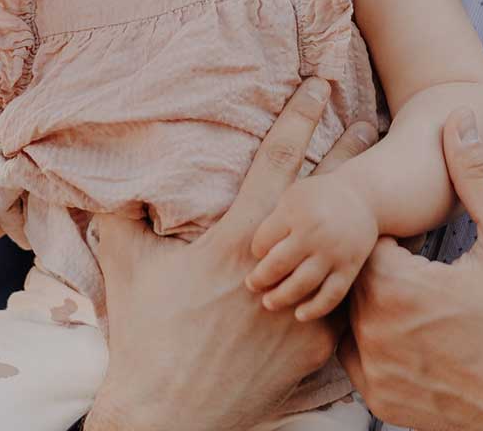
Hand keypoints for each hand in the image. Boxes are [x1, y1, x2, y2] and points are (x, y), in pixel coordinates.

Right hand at [84, 80, 376, 430]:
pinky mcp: (316, 345)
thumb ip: (123, 215)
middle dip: (348, 153)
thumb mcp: (128, 267)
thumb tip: (109, 177)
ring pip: (344, 248)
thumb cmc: (144, 336)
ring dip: (358, 218)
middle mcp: (277, 265)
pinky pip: (340, 307)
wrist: (167, 414)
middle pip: (324, 193)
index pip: (275, 160)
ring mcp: (302, 305)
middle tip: (368, 124)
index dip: (299, 116)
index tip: (320, 85)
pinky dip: (349, 285)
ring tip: (373, 196)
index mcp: (236, 238)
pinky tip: (369, 264)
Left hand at [247, 171, 378, 319]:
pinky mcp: (349, 268)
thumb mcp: (291, 196)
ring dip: (282, 297)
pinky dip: (315, 309)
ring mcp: (334, 252)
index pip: (263, 241)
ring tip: (268, 303)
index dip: (256, 251)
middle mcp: (315, 232)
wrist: (362, 198)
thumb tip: (246, 252)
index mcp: (296, 211)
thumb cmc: (317, 198)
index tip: (256, 255)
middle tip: (251, 285)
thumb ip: (271, 220)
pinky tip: (299, 315)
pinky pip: (331, 295)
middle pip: (278, 264)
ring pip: (302, 284)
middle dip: (260, 278)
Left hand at [341, 108, 482, 430]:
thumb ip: (475, 176)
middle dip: (380, 264)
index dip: (385, 228)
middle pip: (353, 277)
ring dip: (376, 302)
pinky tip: (417, 332)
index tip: (412, 232)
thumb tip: (457, 119)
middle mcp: (376, 336)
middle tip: (418, 263)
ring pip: (352, 317)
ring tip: (421, 297)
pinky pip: (358, 359)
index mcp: (400, 289)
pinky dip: (377, 341)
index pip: (362, 238)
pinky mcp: (384, 404)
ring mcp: (377, 376)